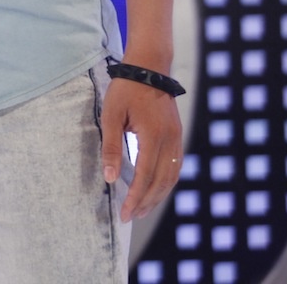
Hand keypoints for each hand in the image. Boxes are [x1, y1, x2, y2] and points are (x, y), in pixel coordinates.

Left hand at [100, 75, 182, 221]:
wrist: (149, 68)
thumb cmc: (126, 90)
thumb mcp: (112, 116)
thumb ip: (111, 147)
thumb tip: (109, 177)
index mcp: (153, 136)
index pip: (145, 176)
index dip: (135, 197)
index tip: (125, 213)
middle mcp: (170, 141)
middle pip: (161, 182)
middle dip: (146, 202)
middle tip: (131, 217)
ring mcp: (177, 138)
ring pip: (171, 177)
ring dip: (158, 195)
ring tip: (142, 209)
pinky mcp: (177, 136)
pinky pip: (175, 166)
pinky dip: (166, 182)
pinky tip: (156, 189)